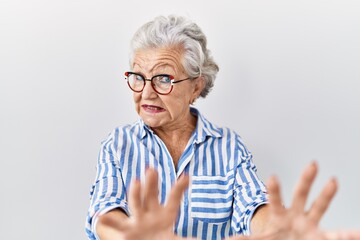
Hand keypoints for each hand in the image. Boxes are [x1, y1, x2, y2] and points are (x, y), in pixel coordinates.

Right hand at [97, 168, 191, 239]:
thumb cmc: (160, 239)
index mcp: (166, 214)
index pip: (173, 199)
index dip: (180, 188)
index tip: (187, 177)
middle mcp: (150, 213)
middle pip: (152, 195)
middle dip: (151, 183)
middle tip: (152, 169)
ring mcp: (137, 220)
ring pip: (136, 204)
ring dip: (135, 193)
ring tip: (135, 183)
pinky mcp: (126, 230)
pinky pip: (116, 224)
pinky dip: (108, 220)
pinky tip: (101, 215)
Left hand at [228, 162, 359, 239]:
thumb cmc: (274, 237)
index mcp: (278, 214)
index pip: (275, 199)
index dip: (274, 189)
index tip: (272, 177)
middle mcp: (295, 214)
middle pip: (300, 193)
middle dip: (306, 179)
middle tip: (312, 163)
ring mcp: (309, 222)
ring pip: (319, 205)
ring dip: (327, 194)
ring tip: (334, 181)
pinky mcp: (320, 235)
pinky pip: (336, 234)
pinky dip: (348, 234)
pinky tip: (358, 233)